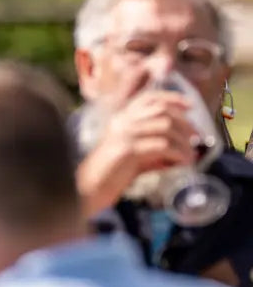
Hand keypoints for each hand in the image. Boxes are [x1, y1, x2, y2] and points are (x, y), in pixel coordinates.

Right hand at [79, 91, 198, 213]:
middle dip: (185, 123)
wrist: (91, 188)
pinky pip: (162, 146)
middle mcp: (122, 121)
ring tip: (191, 157)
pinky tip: (183, 163)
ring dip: (184, 142)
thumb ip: (156, 148)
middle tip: (196, 139)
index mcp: (122, 118)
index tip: (190, 106)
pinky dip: (178, 154)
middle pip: (162, 110)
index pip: (148, 98)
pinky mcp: (128, 149)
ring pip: (165, 127)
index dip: (172, 98)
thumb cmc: (113, 173)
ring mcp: (124, 134)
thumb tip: (184, 148)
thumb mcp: (137, 154)